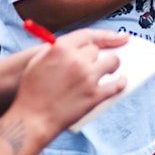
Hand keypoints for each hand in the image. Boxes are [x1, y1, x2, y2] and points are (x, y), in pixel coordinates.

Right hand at [11, 29, 128, 133]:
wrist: (32, 119)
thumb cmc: (32, 92)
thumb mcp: (37, 62)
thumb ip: (55, 50)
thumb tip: (73, 46)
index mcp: (60, 49)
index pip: (87, 36)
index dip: (102, 35)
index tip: (115, 36)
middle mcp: (76, 60)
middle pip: (96, 50)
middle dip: (95, 56)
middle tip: (94, 62)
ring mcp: (87, 77)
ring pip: (112, 62)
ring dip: (113, 64)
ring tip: (111, 68)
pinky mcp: (95, 95)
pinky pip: (116, 85)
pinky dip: (121, 83)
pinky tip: (122, 81)